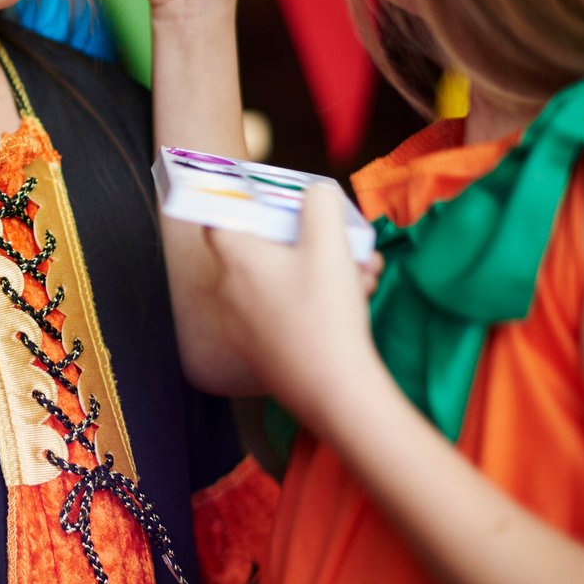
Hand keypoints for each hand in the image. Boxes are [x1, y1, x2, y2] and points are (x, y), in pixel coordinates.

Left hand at [203, 184, 386, 433]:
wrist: (335, 392)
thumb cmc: (325, 314)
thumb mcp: (329, 245)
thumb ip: (320, 204)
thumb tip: (314, 192)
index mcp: (234, 258)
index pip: (218, 213)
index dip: (244, 198)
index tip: (272, 196)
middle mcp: (229, 288)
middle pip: (264, 245)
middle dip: (311, 237)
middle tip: (345, 240)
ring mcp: (243, 322)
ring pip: (284, 276)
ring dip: (325, 267)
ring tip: (364, 272)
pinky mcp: (262, 347)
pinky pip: (286, 306)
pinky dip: (317, 297)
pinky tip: (357, 299)